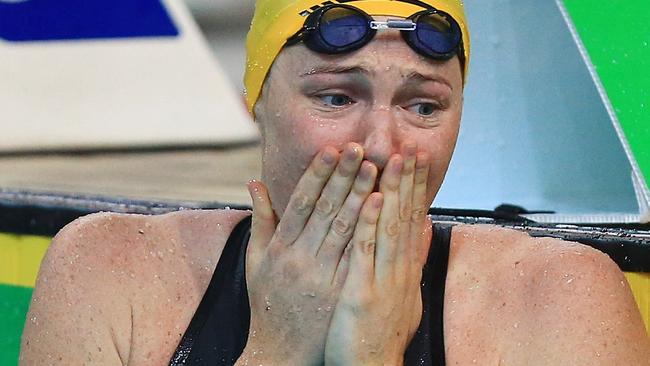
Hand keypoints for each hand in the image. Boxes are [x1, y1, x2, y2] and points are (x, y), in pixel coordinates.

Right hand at [237, 143, 377, 364]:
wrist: (280, 354)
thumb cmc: (267, 304)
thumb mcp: (254, 262)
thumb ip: (260, 221)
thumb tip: (254, 183)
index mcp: (280, 248)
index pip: (302, 202)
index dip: (317, 174)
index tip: (331, 149)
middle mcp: (301, 259)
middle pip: (327, 210)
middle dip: (344, 176)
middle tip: (360, 148)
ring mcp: (323, 277)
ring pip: (346, 230)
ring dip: (362, 196)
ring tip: (376, 169)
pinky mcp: (342, 293)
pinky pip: (361, 258)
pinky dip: (373, 232)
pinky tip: (385, 210)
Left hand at [324, 142, 432, 364]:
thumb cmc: (380, 335)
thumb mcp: (404, 296)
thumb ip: (413, 261)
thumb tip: (422, 229)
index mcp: (405, 270)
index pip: (412, 220)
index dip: (415, 188)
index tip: (416, 159)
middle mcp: (400, 271)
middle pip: (405, 217)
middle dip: (409, 180)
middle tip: (411, 146)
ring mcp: (383, 280)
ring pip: (390, 227)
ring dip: (394, 191)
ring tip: (396, 158)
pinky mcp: (363, 292)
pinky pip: (368, 252)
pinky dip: (373, 223)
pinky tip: (376, 198)